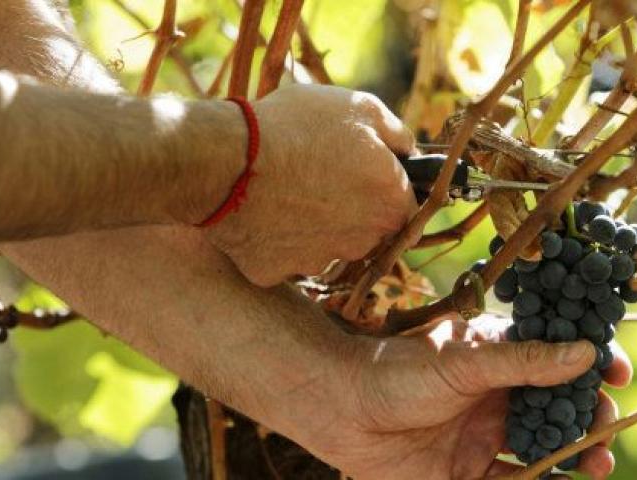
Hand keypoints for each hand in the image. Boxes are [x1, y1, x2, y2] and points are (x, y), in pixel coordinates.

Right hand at [208, 84, 417, 286]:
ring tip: (284, 189)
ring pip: (323, 245)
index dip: (383, 184)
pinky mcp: (275, 271)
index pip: (404, 203)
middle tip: (317, 174)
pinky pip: (280, 255)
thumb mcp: (358, 108)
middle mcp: (362, 242)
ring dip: (313, 224)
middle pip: (366, 229)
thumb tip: (407, 149)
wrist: (229, 160)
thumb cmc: (297, 127)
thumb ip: (395, 133)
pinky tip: (259, 210)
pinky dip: (274, 237)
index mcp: (390, 204)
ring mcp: (317, 262)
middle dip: (350, 207)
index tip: (360, 169)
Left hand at [289, 317, 631, 479]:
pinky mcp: (463, 474)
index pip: (553, 362)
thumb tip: (585, 351)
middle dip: (587, 419)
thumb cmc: (397, 371)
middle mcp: (492, 399)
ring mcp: (479, 438)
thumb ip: (522, 360)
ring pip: (540, 452)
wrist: (341, 408)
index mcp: (494, 362)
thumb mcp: (463, 360)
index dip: (586, 366)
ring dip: (572, 457)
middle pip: (554, 411)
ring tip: (596, 464)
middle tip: (605, 427)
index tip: (615, 372)